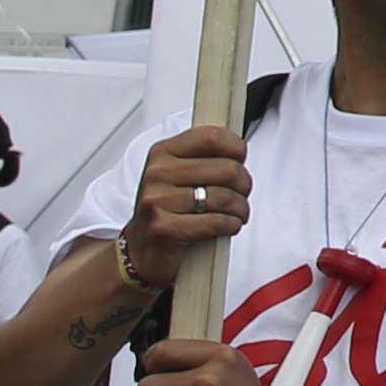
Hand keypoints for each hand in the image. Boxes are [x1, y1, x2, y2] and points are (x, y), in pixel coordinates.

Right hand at [114, 125, 252, 292]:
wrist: (141, 248)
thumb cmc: (167, 208)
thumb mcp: (178, 173)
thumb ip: (203, 156)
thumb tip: (240, 147)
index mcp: (162, 152)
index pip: (211, 137)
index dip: (236, 147)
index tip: (241, 159)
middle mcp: (157, 173)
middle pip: (226, 169)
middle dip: (244, 184)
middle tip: (242, 194)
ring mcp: (157, 200)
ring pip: (225, 197)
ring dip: (241, 208)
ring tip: (238, 213)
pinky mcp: (163, 228)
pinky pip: (216, 222)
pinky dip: (231, 224)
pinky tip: (230, 225)